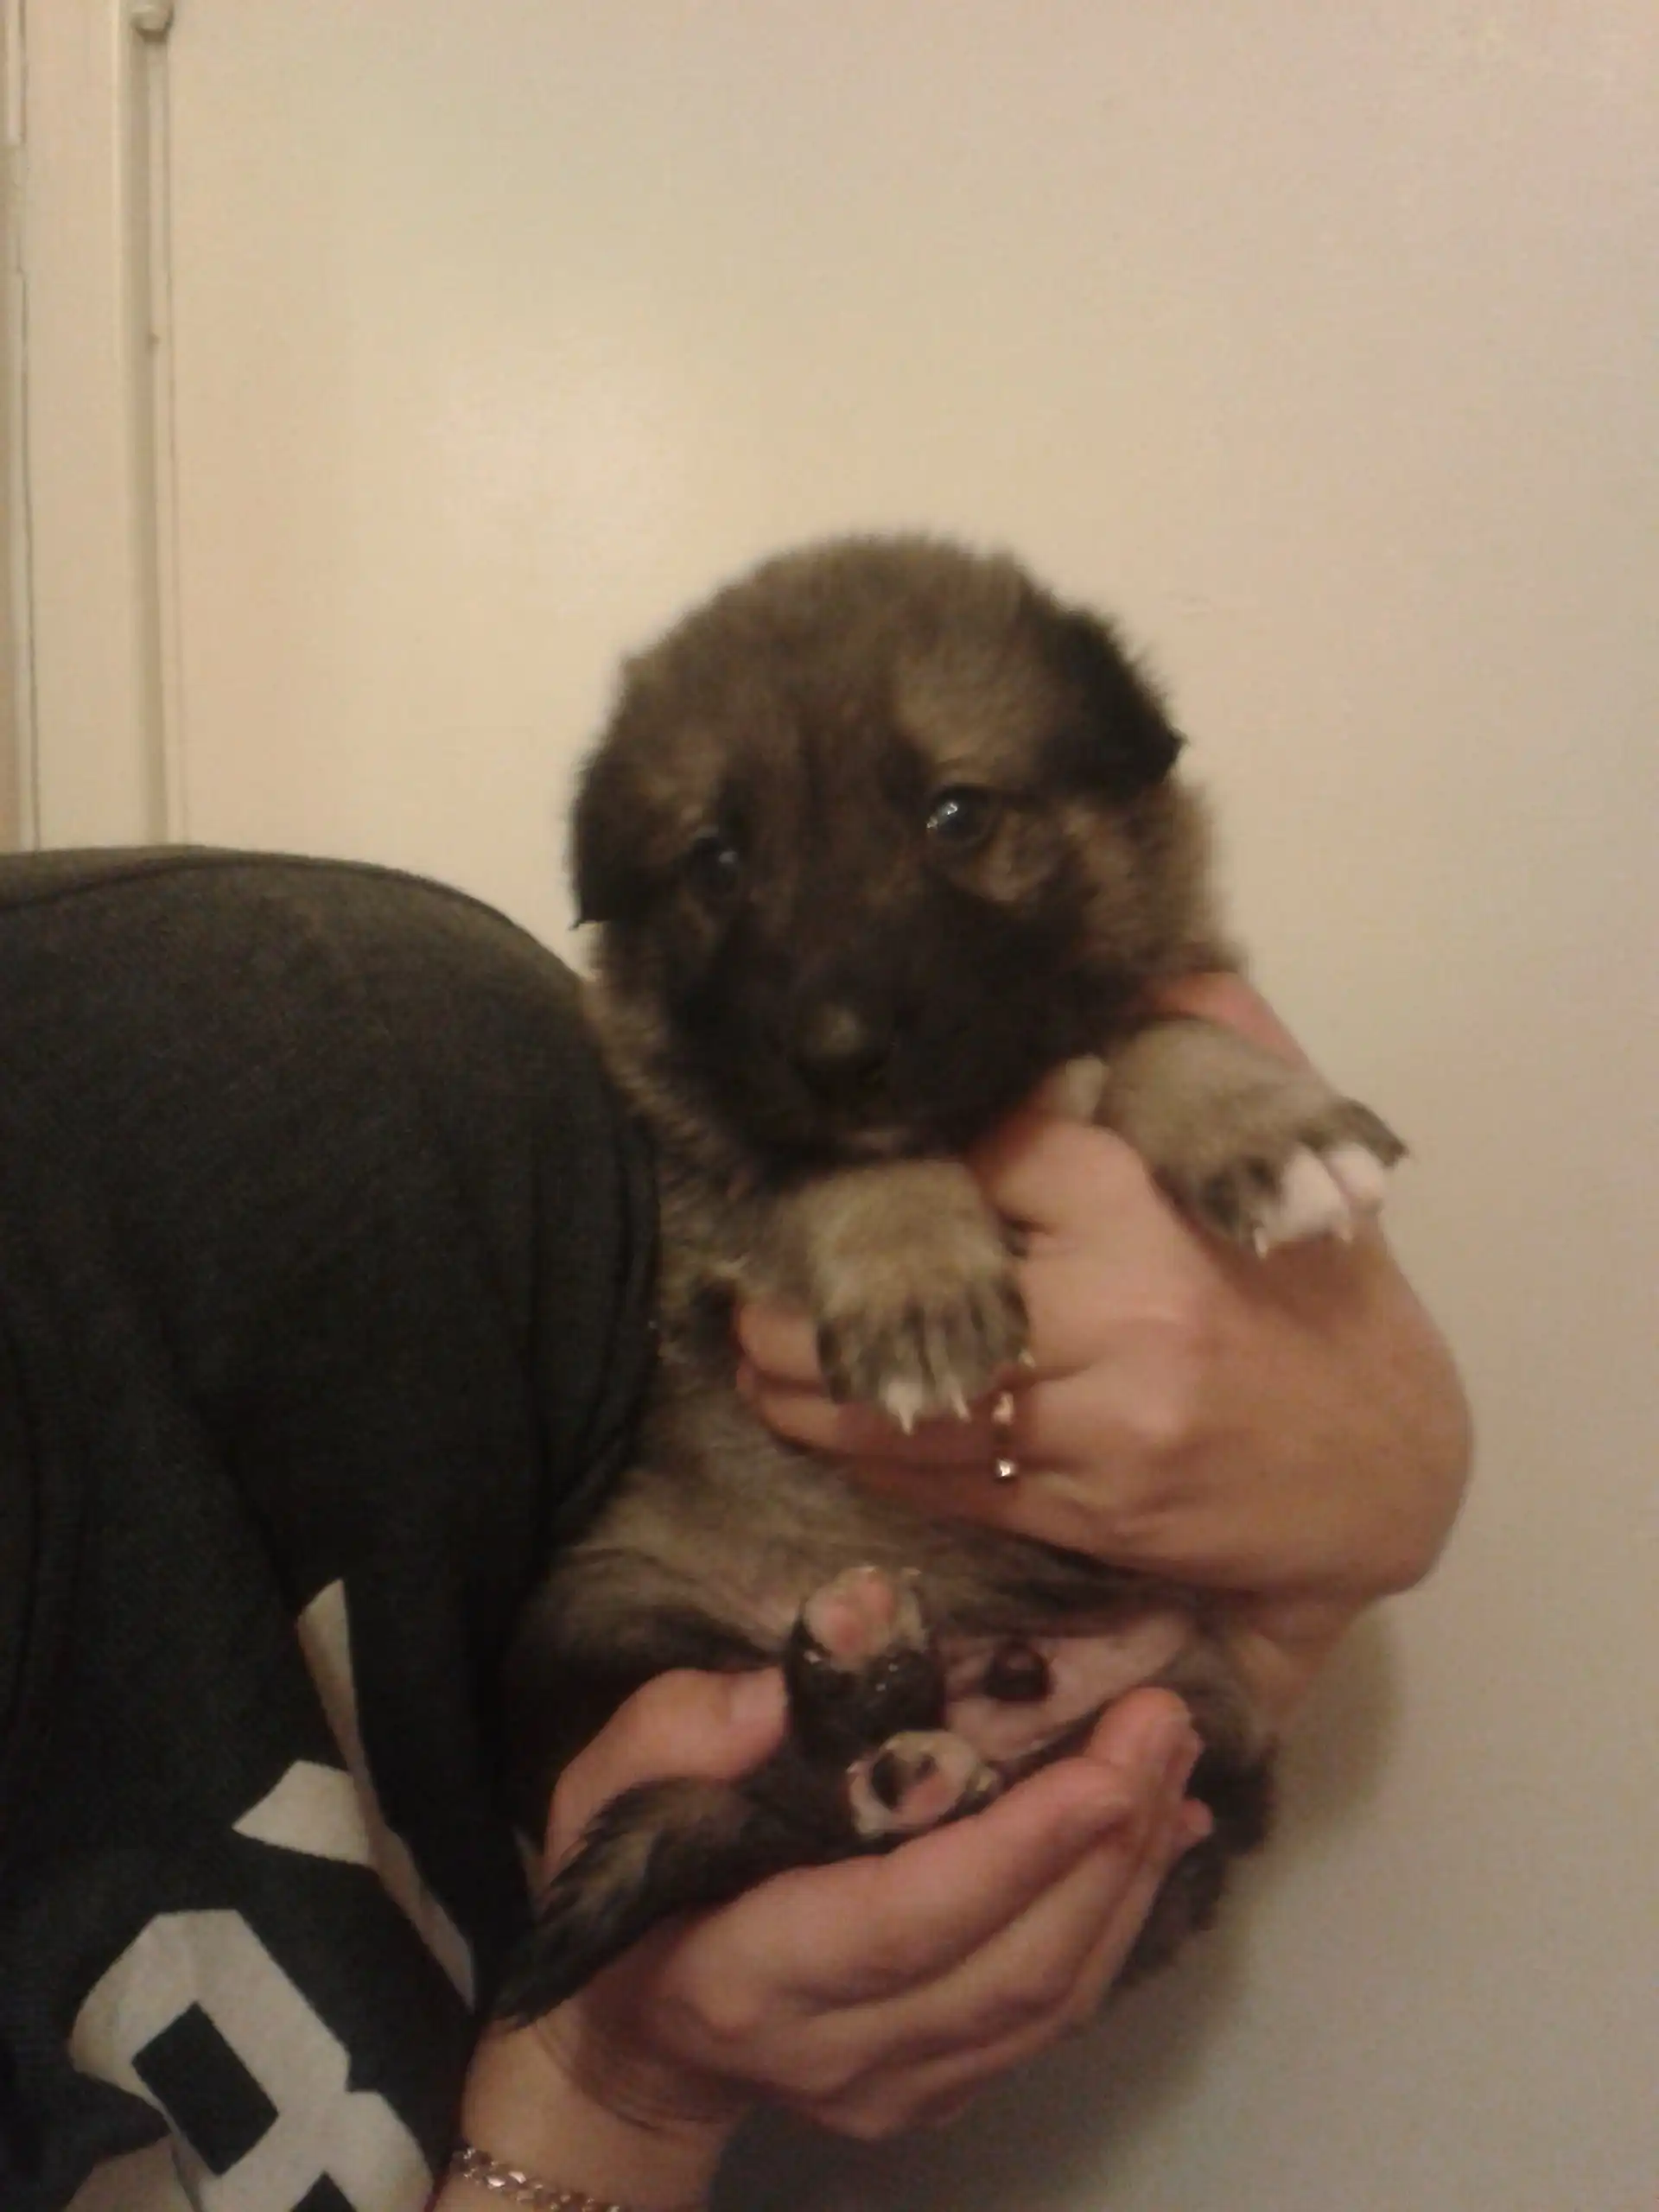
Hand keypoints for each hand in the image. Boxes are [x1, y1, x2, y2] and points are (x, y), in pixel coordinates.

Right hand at [456, 1671, 1210, 2203]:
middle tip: (1164, 1724)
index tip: (1103, 1771)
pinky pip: (1055, 2014)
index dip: (1012, 1854)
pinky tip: (1157, 1830)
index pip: (904, 1925)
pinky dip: (1121, 1918)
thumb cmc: (620, 1883)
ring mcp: (903, 2090)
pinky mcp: (946, 2092)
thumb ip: (693, 1726)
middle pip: (1010, 1970)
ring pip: (1052, 2001)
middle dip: (1105, 1845)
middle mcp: (840, 2056)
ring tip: (1174, 1760)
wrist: (631, 2041)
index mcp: (748, 1976)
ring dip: (1129, 1876)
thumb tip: (815, 1657)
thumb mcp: (611, 1780)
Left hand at [736, 977, 1470, 1724]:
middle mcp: (1117, 1322)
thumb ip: (1224, 1060)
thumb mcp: (1295, 1171)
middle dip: (822, 1297)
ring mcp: (1096, 1429)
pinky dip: (872, 1459)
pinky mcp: (1085, 1513)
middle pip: (924, 1293)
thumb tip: (1157, 966)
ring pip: (914, 1404)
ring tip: (752, 1361)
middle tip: (746, 1291)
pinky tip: (820, 1431)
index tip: (870, 1164)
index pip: (997, 1163)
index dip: (929, 1162)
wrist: (1389, 1483)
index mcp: (1151, 1218)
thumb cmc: (1328, 1310)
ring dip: (813, 1389)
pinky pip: (949, 1483)